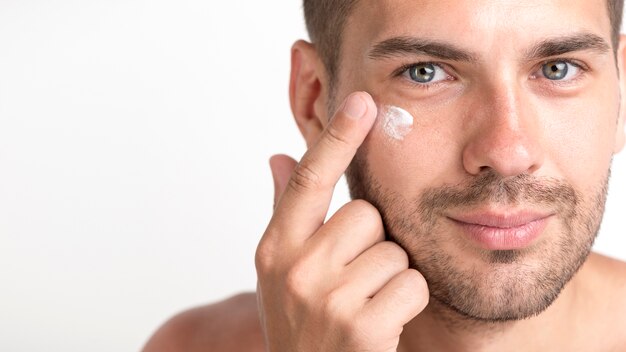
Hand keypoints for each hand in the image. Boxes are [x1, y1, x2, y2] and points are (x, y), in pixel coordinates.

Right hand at [255, 92, 428, 351]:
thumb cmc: (301, 326)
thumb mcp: (282, 273)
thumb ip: (285, 213)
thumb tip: (278, 157)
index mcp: (275, 249)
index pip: (308, 179)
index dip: (337, 137)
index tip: (362, 101)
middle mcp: (294, 268)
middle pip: (365, 214)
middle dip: (371, 243)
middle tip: (354, 279)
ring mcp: (325, 299)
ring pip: (393, 250)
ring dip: (389, 276)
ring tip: (364, 305)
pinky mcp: (360, 328)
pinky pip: (411, 283)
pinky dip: (405, 303)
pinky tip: (382, 324)